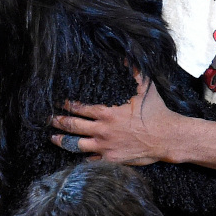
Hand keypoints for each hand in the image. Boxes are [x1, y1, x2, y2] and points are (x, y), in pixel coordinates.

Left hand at [50, 73, 179, 164]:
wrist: (167, 137)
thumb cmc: (156, 111)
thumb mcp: (145, 86)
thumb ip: (132, 71)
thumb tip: (124, 56)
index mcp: (107, 112)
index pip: (79, 108)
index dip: (66, 104)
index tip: (57, 101)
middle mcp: (102, 130)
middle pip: (72, 126)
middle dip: (57, 121)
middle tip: (47, 118)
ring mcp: (105, 147)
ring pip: (76, 145)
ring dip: (62, 140)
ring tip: (52, 137)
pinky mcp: (111, 159)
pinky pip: (90, 160)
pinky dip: (80, 157)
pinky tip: (73, 156)